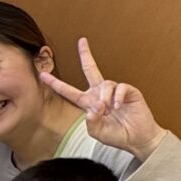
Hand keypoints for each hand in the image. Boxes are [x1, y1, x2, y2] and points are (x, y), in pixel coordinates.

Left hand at [40, 37, 166, 159]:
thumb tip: (95, 106)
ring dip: (105, 97)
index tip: (43, 75)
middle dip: (86, 55)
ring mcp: (115, 91)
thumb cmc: (117, 136)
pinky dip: (118, 97)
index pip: (69, 91)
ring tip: (110, 110)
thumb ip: (91, 122)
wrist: (138, 138)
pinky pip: (120, 87)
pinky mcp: (129, 91)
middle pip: (90, 69)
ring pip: (105, 83)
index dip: (56, 84)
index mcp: (88, 103)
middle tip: (82, 41)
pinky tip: (118, 107)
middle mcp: (100, 94)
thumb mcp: (98, 133)